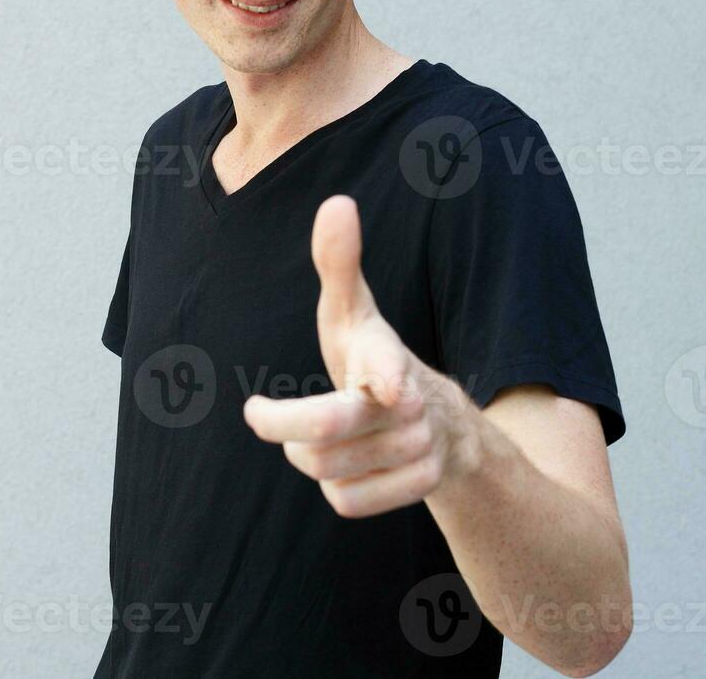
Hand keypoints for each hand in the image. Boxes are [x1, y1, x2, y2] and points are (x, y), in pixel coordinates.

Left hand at [242, 194, 483, 516]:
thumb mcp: (354, 314)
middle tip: (260, 413)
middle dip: (284, 426)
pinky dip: (337, 487)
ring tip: (319, 436)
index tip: (387, 389)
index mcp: (388, 357)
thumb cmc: (374, 360)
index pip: (388, 366)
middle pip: (326, 433)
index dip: (387, 377)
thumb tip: (337, 203)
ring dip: (310, 456)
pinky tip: (350, 465)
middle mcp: (410, 405)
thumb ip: (339, 264)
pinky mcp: (420, 486)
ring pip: (329, 471)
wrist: (446, 423)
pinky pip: (347, 502)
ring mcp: (420, 448)